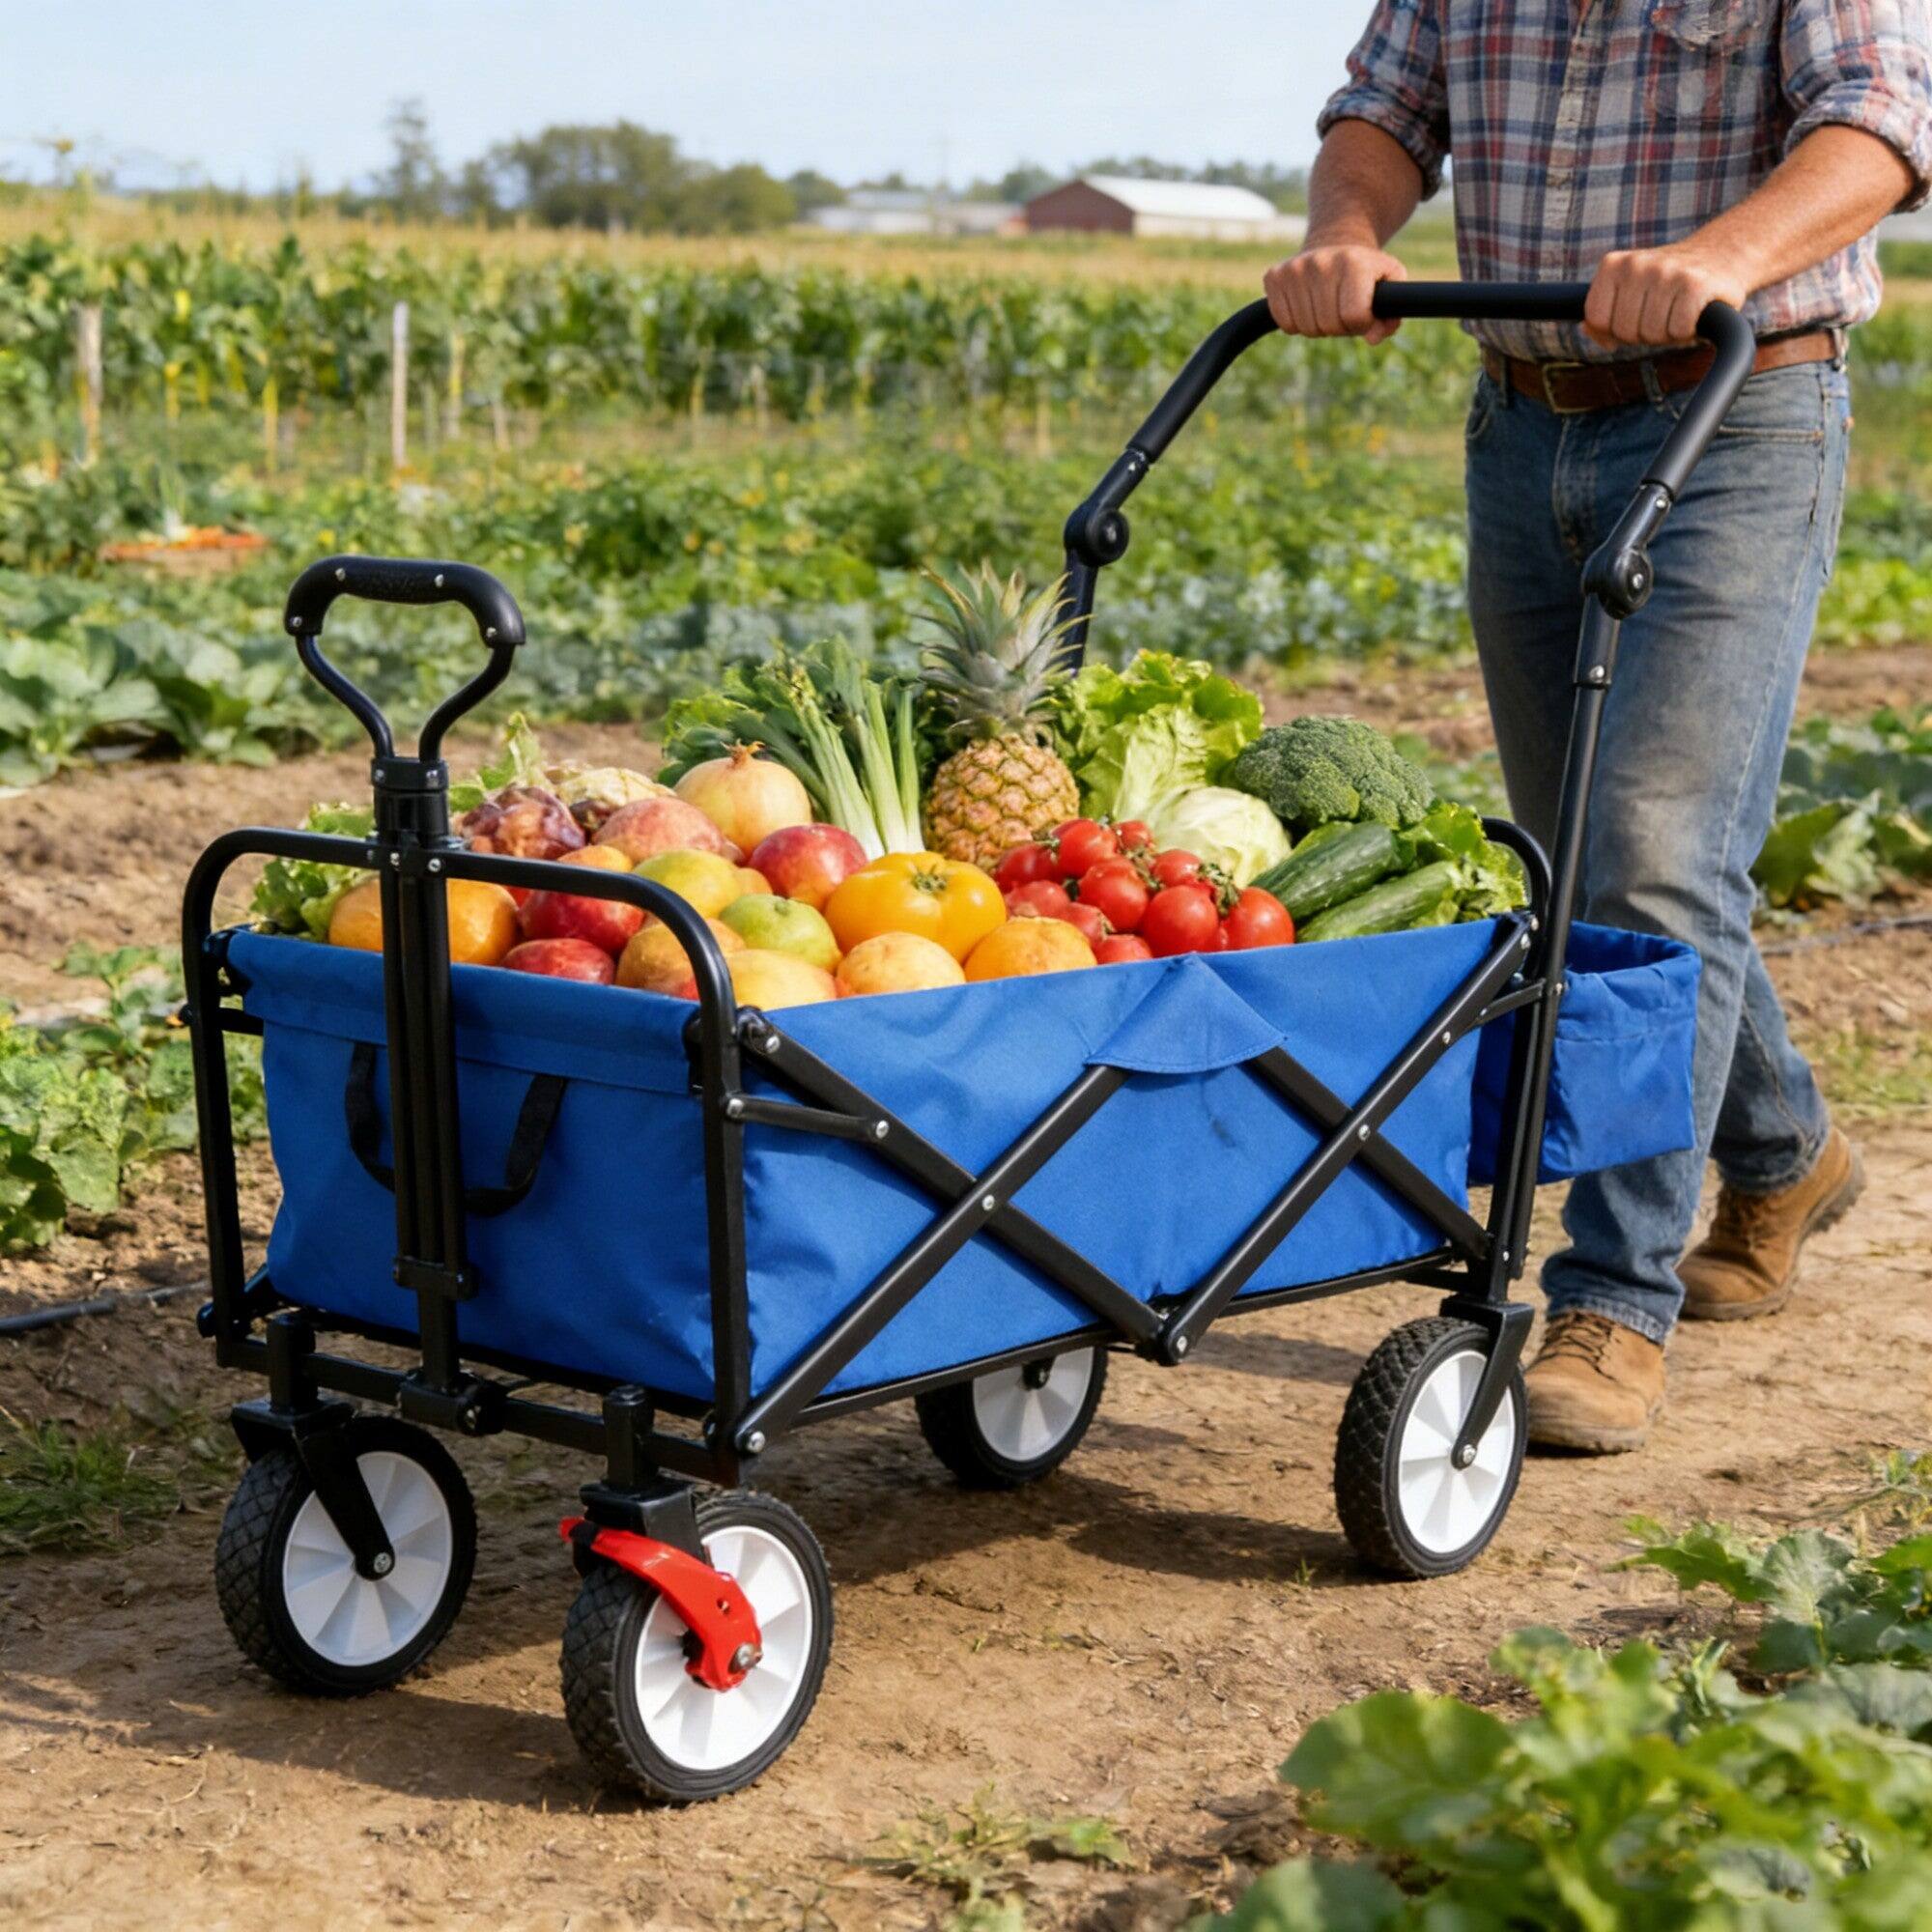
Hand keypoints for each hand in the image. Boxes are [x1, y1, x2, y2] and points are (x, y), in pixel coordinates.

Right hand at [1264, 242, 1406, 342]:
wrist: (1334, 243)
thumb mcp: (1390, 282)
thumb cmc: (1365, 271)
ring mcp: (1294, 269)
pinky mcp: (1274, 276)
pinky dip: (1296, 323)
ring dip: (1318, 326)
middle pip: (1329, 326)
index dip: (1361, 325)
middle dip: (1339, 327)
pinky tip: (1307, 305)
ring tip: (1326, 306)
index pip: (1354, 316)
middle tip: (1343, 310)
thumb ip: (1392, 313)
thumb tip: (1373, 338)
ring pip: (1306, 328)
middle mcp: (1321, 261)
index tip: (1363, 315)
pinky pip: (1285, 323)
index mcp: (1354, 262)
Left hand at [1583, 241, 1753, 348]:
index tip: (1636, 314)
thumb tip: (1587, 331)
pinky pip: (1678, 330)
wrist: (1723, 255)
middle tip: (1663, 312)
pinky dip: (1687, 330)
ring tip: (1678, 310)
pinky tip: (1695, 311)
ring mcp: (1666, 272)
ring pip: (1651, 333)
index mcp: (1612, 265)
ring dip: (1667, 333)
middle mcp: (1637, 264)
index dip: (1616, 329)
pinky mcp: (1695, 284)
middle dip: (1643, 332)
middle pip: (1623, 331)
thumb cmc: (1668, 284)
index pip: (1596, 320)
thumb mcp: (1629, 292)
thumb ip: (1602, 312)